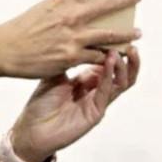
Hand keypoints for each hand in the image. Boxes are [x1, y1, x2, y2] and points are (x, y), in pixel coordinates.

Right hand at [0, 0, 142, 78]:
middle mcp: (70, 16)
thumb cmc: (21, 30)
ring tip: (137, 32)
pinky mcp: (72, 57)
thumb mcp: (43, 8)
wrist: (4, 51)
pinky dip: (107, 56)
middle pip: (107, 5)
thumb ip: (64, 6)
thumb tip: (81, 4)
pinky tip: (116, 56)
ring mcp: (73, 37)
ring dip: (127, 33)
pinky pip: (97, 56)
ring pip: (110, 34)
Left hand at [10, 45, 140, 160]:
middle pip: (121, 72)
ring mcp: (98, 102)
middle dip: (128, 56)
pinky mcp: (95, 113)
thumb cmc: (40, 104)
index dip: (113, 48)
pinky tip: (110, 62)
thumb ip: (68, 59)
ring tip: (126, 50)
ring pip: (121, 82)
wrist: (31, 130)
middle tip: (130, 40)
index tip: (118, 30)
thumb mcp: (54, 75)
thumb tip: (79, 36)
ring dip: (124, 65)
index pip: (107, 62)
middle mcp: (96, 90)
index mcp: (87, 80)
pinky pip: (107, 92)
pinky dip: (110, 76)